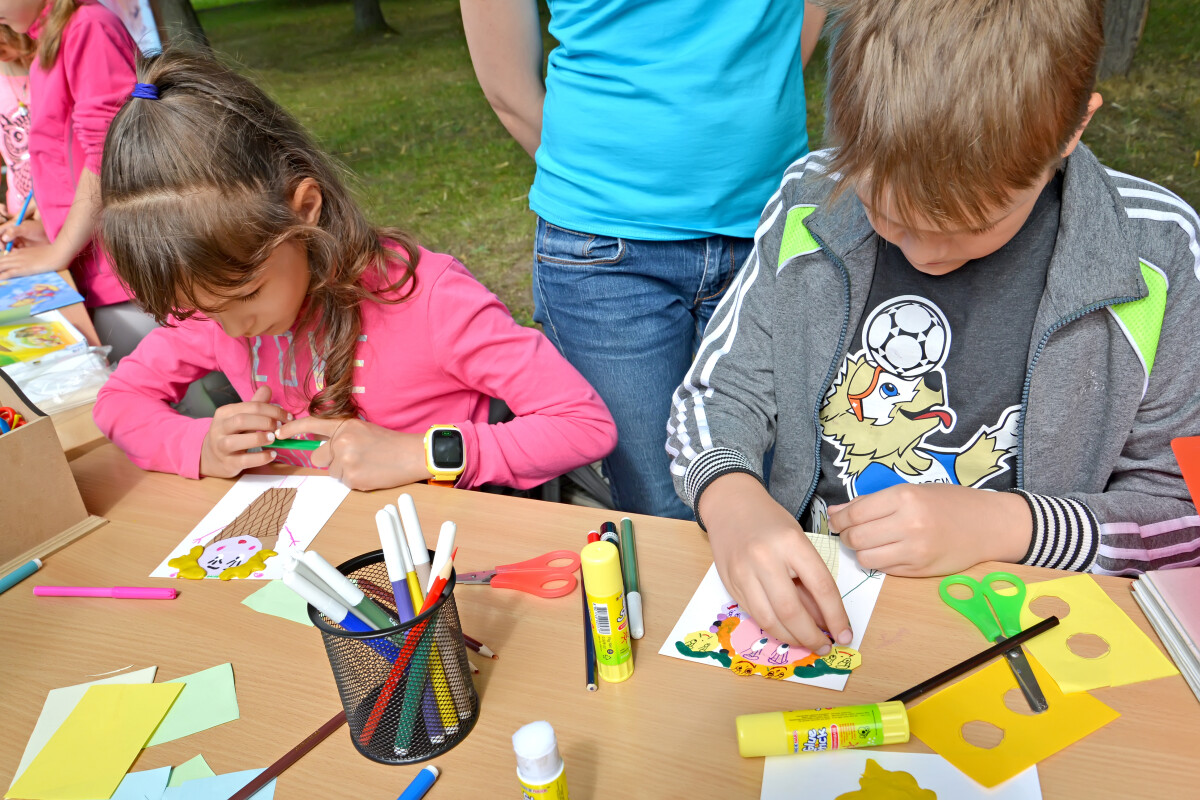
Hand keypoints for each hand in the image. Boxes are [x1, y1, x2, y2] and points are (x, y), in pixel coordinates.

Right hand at [0, 217, 49, 249]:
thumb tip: (4, 238)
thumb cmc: (39, 229)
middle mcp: (13, 234)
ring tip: (14, 253)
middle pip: (2, 241)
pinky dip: (15, 254)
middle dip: (3, 247)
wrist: (51, 236)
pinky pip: (15, 252)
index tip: (2, 247)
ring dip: (9, 251)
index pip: (0, 232)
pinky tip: (20, 255)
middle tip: (7, 252)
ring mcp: (18, 241)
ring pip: (8, 247)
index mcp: (12, 227)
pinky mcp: (23, 248)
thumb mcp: (26, 228)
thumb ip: (14, 231)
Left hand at [0, 240, 69, 279]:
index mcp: (20, 252)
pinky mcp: (24, 269)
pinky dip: (3, 276)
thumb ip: (30, 256)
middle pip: (0, 262)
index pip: (4, 258)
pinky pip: (9, 273)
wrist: (57, 253)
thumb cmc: (52, 253)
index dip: (0, 263)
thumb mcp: (38, 253)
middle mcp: (17, 256)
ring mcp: (20, 262)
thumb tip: (28, 261)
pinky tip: (0, 279)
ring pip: (1, 266)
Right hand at [199, 385, 291, 477]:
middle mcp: (220, 428)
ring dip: (259, 438)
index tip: (288, 417)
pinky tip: (272, 454)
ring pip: (237, 441)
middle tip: (279, 427)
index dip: (273, 410)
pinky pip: (244, 460)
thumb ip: (254, 404)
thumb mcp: (241, 416)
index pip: (251, 406)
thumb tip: (267, 388)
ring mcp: (221, 446)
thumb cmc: (232, 433)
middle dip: (265, 422)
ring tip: (274, 438)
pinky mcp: (228, 463)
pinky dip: (260, 458)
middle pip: (242, 420)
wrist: (212, 456)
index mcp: (225, 412)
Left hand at [275, 415, 427, 489]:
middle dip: (328, 460)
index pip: (312, 424)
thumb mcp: (362, 429)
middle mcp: (342, 441)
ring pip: (331, 471)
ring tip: (366, 464)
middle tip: (350, 458)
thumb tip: (318, 445)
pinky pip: (342, 481)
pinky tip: (369, 472)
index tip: (279, 433)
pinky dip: (354, 479)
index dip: (293, 429)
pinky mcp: (352, 477)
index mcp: (345, 425)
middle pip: (317, 457)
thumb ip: (340, 434)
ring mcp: (346, 460)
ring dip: (344, 471)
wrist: (411, 455)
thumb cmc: (389, 443)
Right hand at [699, 473, 851, 653]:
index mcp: (791, 543)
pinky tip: (785, 630)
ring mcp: (742, 572)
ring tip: (805, 643)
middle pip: (791, 610)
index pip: (821, 587)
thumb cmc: (771, 522)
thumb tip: (825, 620)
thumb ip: (810, 579)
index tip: (844, 635)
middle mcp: (765, 558)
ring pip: (769, 619)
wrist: (730, 505)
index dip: (836, 616)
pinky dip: (772, 628)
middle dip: (811, 636)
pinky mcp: (729, 583)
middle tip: (824, 647)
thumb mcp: (799, 541)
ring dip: (791, 638)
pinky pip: (754, 615)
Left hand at [828, 483, 1032, 576]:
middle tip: (850, 533)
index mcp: (905, 498)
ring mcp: (915, 551)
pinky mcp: (920, 571)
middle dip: (846, 536)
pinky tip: (888, 552)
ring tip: (869, 543)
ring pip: (866, 558)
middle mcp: (909, 524)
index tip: (836, 520)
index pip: (855, 513)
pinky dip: (879, 562)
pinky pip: (884, 570)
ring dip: (861, 552)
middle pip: (856, 537)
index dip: (839, 519)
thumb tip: (835, 512)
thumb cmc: (949, 503)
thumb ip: (872, 502)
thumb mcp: (912, 491)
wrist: (989, 525)